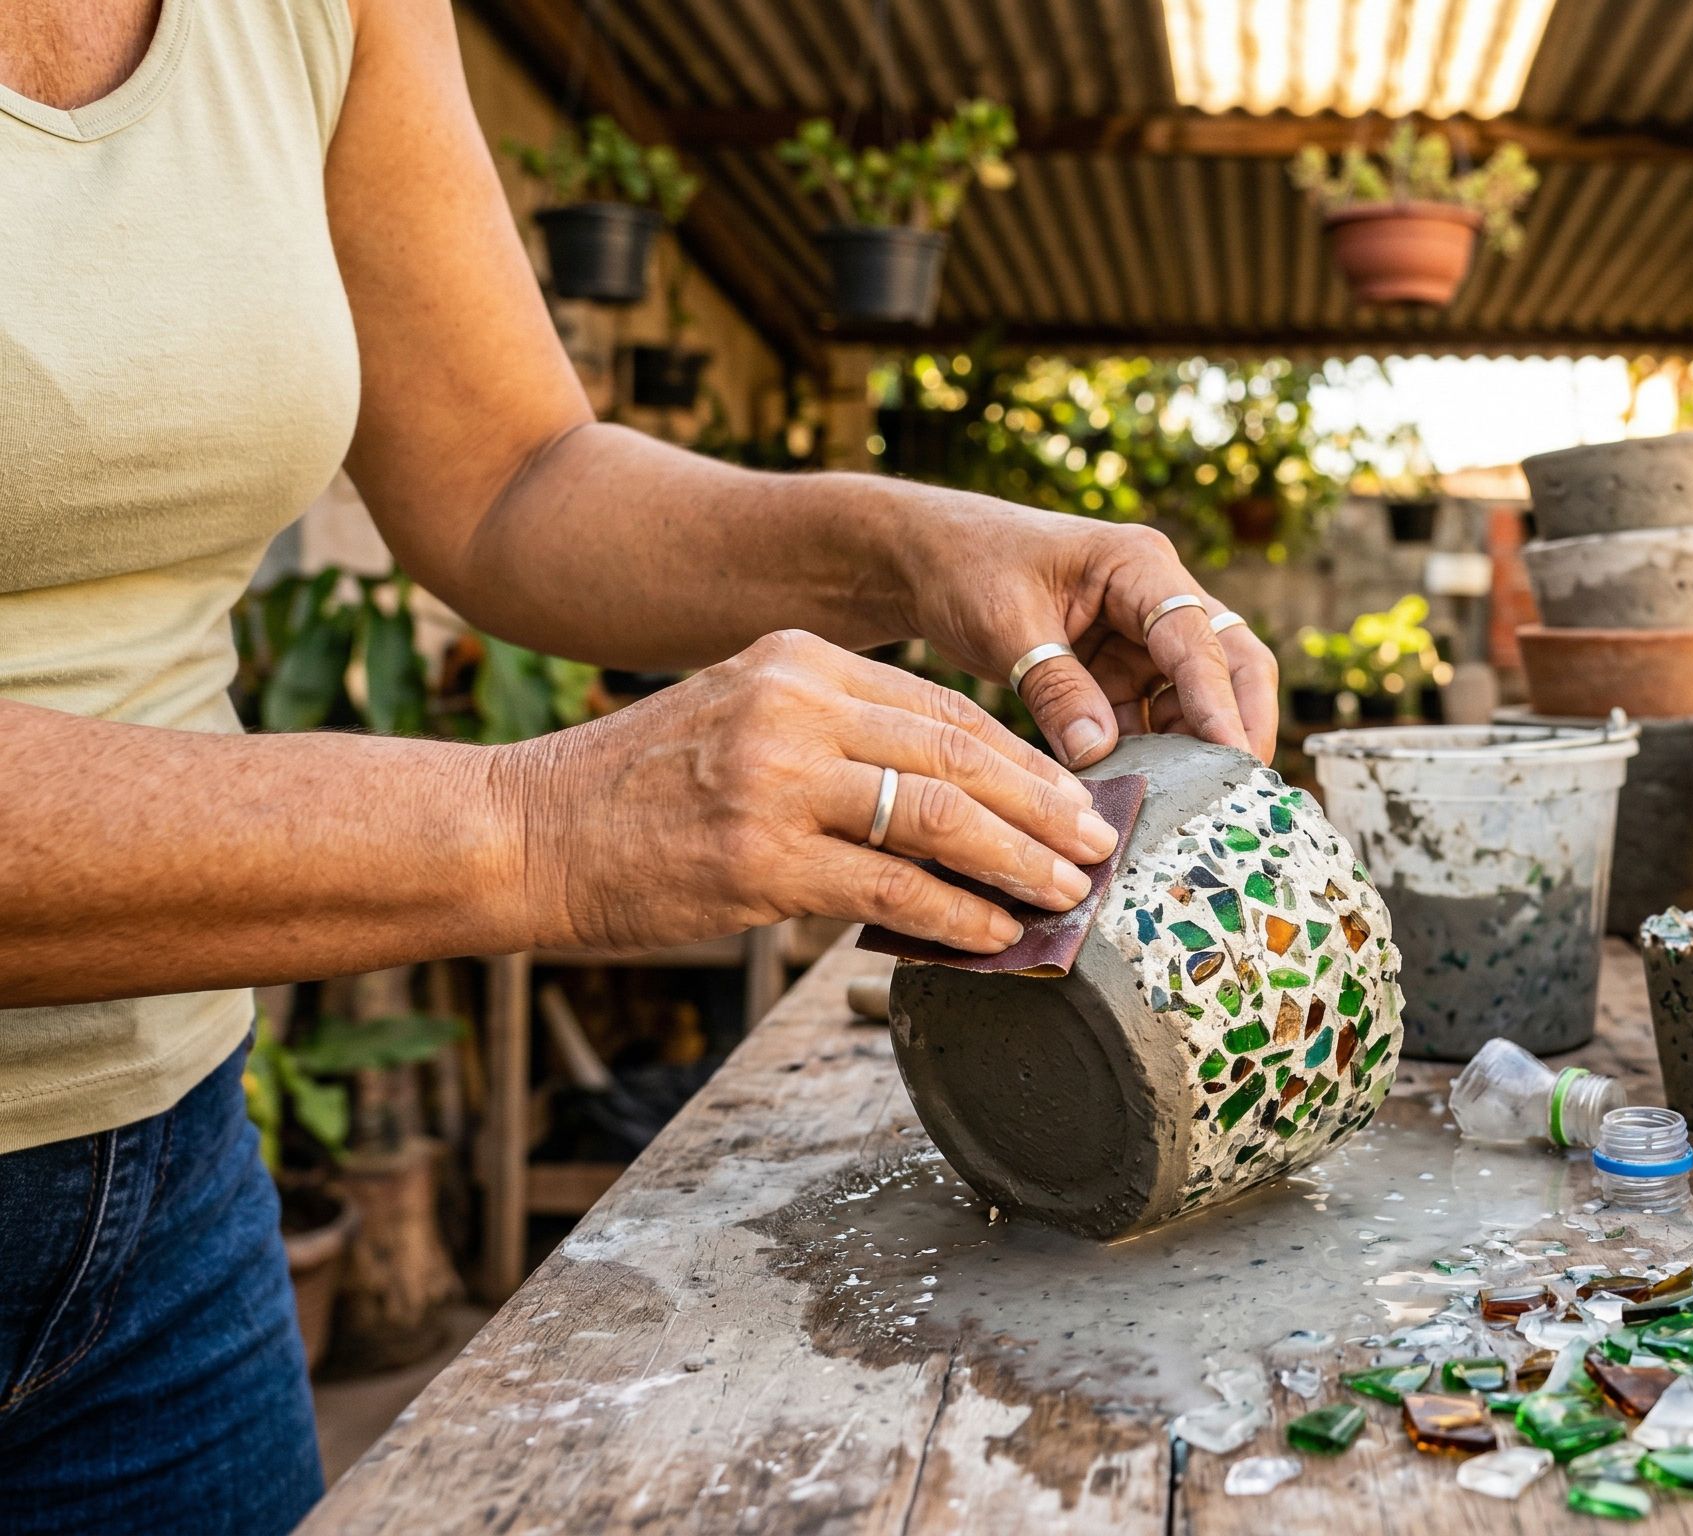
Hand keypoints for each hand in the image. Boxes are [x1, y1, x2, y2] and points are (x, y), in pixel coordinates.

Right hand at [503, 630, 1118, 953]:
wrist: (524, 830)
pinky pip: (890, 888)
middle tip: (1099, 844)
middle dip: (1044, 806)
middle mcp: (794, 706)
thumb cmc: (639, 790)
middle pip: (958, 755)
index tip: (1076, 796)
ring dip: (1018, 861)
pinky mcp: (758, 860)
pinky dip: (955, 915)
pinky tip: (995, 934)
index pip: (944, 706)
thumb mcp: (742, 717)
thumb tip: (954, 799)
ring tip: (1068, 892)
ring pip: (939, 818)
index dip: (1024, 757)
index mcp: (798, 659)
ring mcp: (776, 782)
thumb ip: (838, 736)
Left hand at [900, 496, 1277, 766]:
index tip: (1234, 758)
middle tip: (1245, 785)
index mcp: (1139, 565)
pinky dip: (1151, 754)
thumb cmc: (967, 566)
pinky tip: (1142, 793)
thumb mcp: (1007, 624)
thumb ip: (1056, 687)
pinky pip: (1151, 718)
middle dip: (1242, 722)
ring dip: (1195, 747)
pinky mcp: (1119, 671)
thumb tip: (1101, 754)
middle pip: (1230, 661)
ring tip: (1192, 804)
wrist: (928, 560)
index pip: (1198, 638)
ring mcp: (1141, 637)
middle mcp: (1156, 597)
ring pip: (1195, 697)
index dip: (1219, 701)